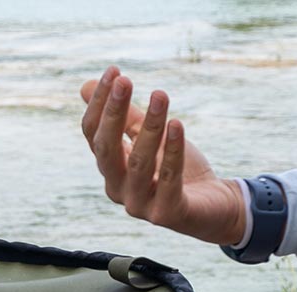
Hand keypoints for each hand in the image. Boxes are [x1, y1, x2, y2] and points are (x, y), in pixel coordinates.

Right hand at [79, 67, 245, 245]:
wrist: (212, 207)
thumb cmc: (178, 170)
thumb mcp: (150, 137)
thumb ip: (124, 117)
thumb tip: (84, 87)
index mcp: (111, 169)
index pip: (94, 135)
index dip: (100, 104)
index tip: (115, 71)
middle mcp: (119, 190)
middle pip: (107, 150)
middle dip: (114, 114)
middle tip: (125, 81)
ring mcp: (140, 206)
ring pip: (139, 163)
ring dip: (150, 127)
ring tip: (160, 95)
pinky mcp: (167, 214)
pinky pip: (169, 180)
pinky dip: (173, 151)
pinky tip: (177, 124)